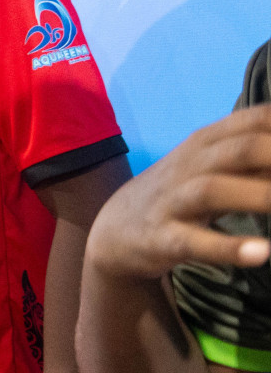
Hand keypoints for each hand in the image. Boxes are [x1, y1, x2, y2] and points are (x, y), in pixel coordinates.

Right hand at [87, 104, 270, 280]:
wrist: (115, 230)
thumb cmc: (180, 194)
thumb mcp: (213, 167)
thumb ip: (255, 158)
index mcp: (207, 142)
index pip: (255, 120)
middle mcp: (190, 164)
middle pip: (239, 148)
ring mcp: (173, 200)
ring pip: (214, 189)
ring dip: (259, 197)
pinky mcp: (163, 238)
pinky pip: (195, 241)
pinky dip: (229, 248)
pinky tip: (262, 253)